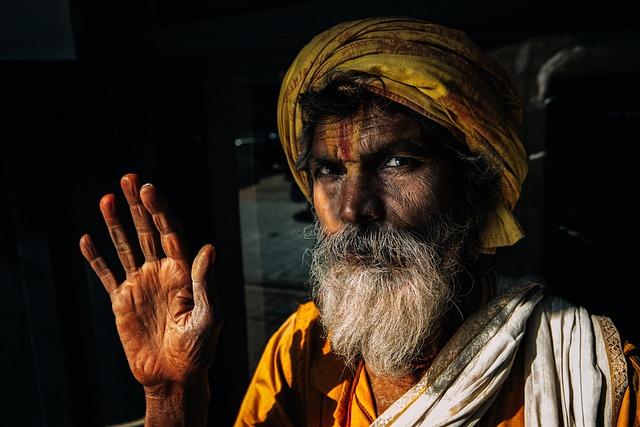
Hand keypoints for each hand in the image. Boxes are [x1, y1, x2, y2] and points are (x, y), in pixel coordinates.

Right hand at [79, 173, 220, 392]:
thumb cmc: (199, 348)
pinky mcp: (122, 300)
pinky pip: (106, 274)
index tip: (149, 190)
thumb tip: (208, 247)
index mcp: (183, 271)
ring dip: (116, 223)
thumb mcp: (209, 315)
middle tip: (129, 179)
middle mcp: (162, 271)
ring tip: (106, 198)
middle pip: (147, 231)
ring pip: (125, 246)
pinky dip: (96, 258)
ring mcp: (141, 283)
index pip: (171, 232)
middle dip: (139, 205)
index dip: (160, 210)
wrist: (174, 375)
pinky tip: (87, 239)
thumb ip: (204, 281)